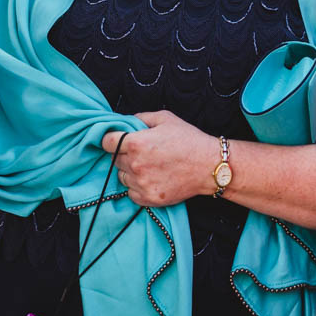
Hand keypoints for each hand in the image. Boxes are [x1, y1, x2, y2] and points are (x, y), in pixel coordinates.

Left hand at [100, 110, 218, 206]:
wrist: (209, 166)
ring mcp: (141, 183)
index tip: (117, 140)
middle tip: (140, 152)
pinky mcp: (148, 198)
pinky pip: (131, 192)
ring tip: (148, 165)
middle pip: (114, 159)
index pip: (107, 142)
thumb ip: (141, 118)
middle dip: (123, 154)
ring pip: (121, 176)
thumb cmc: (189, 140)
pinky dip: (137, 186)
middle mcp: (135, 164)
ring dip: (129, 171)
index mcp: (137, 143)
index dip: (111, 139)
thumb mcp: (165, 118)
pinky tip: (150, 178)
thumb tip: (126, 122)